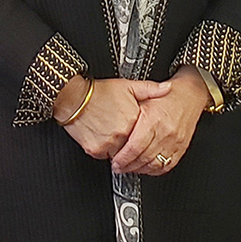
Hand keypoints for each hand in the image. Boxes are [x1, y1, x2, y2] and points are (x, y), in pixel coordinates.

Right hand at [54, 76, 169, 160]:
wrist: (73, 97)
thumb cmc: (98, 92)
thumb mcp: (127, 86)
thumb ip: (149, 89)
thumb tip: (167, 89)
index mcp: (133, 119)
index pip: (145, 136)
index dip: (142, 134)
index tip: (139, 131)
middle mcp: (122, 133)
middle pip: (133, 147)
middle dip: (130, 141)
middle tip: (123, 132)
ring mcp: (108, 143)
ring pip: (120, 154)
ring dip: (118, 148)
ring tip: (112, 133)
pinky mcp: (95, 150)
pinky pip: (104, 156)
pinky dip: (105, 149)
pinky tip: (102, 136)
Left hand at [111, 66, 209, 175]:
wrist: (189, 95)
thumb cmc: (166, 95)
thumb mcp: (144, 97)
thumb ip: (129, 112)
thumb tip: (116, 128)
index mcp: (153, 119)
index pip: (135, 146)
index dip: (123, 157)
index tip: (115, 161)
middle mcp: (165, 132)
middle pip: (143, 157)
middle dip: (127, 165)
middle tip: (118, 166)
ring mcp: (175, 142)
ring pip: (154, 164)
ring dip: (139, 169)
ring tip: (129, 168)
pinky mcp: (181, 148)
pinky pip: (166, 166)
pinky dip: (154, 170)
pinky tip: (145, 167)